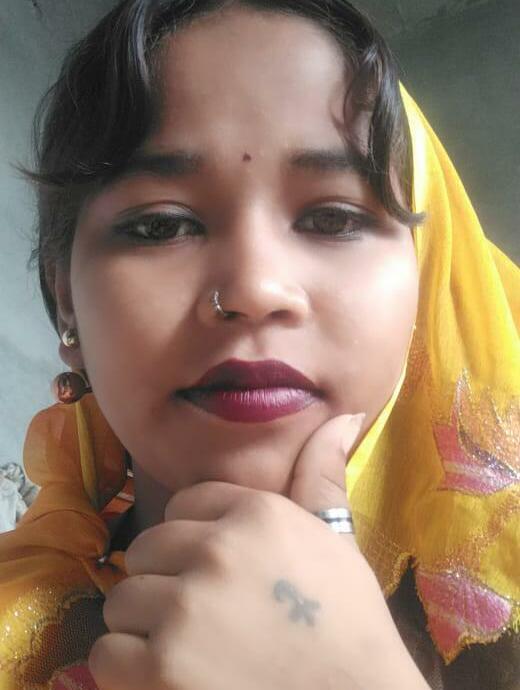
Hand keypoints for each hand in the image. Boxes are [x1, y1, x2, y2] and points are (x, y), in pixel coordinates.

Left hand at [89, 414, 427, 689]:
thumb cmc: (349, 626)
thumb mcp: (339, 542)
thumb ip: (322, 477)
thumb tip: (342, 417)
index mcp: (256, 513)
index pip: (185, 503)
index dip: (193, 538)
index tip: (211, 569)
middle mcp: (216, 550)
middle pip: (147, 546)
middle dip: (163, 577)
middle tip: (195, 612)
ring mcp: (185, 608)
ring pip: (123, 596)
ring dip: (143, 624)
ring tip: (182, 645)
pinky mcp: (160, 668)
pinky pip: (107, 652)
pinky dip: (128, 669)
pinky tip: (167, 677)